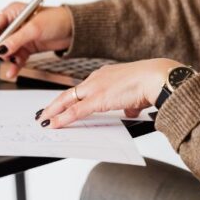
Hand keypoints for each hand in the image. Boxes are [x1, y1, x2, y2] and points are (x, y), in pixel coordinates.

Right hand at [0, 3, 72, 76]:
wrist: (74, 30)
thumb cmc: (57, 20)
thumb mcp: (34, 29)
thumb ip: (16, 40)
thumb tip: (0, 49)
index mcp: (13, 12)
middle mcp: (15, 24)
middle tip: (0, 57)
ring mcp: (21, 36)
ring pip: (7, 50)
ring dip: (7, 59)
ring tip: (11, 65)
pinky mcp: (27, 47)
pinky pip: (16, 57)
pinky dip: (14, 64)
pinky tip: (13, 71)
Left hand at [36, 58, 181, 128]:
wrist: (155, 77)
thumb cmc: (150, 83)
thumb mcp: (136, 95)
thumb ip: (129, 103)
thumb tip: (129, 110)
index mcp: (106, 75)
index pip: (83, 88)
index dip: (71, 97)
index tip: (62, 103)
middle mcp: (97, 78)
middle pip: (70, 92)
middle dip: (55, 104)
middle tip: (44, 112)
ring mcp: (95, 88)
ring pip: (68, 100)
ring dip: (54, 111)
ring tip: (43, 120)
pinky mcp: (97, 99)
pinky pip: (75, 111)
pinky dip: (62, 118)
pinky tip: (53, 124)